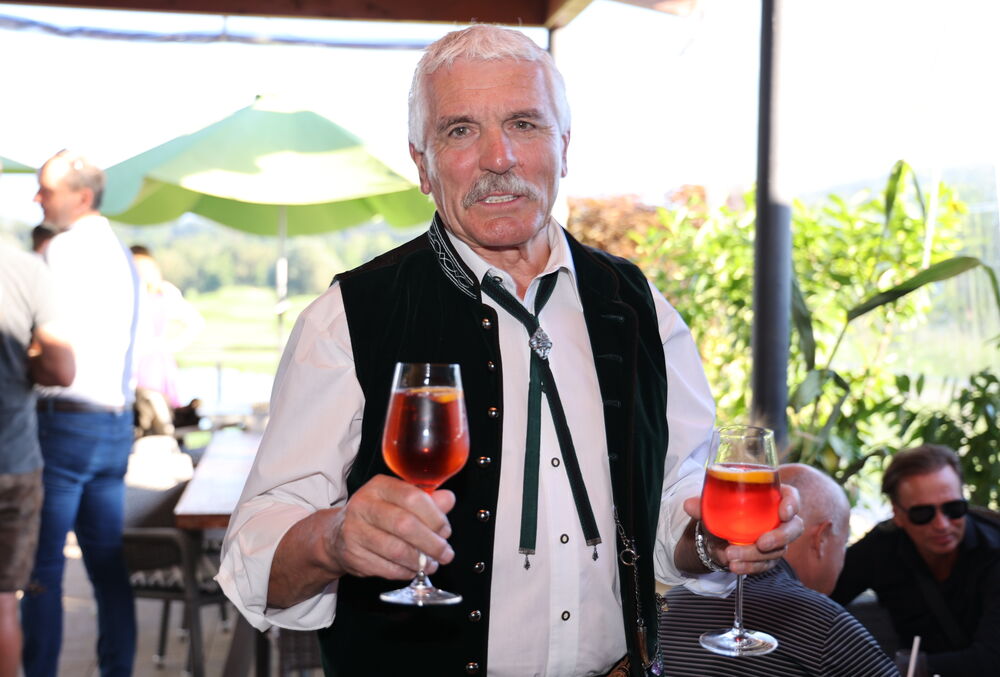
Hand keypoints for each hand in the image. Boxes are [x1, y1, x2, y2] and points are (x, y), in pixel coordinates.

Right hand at [325, 474, 455, 580]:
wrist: (336, 535)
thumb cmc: (376, 515)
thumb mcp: (398, 500)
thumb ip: (426, 500)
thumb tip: (448, 499)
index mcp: (379, 486)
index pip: (412, 497)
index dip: (434, 516)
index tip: (446, 530)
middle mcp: (363, 505)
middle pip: (405, 525)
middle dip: (431, 543)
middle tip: (445, 553)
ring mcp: (355, 531)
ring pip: (396, 550)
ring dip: (420, 561)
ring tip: (432, 564)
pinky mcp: (353, 555)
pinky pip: (386, 568)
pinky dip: (405, 571)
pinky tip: (414, 569)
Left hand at [683, 484, 802, 574]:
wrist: (718, 534)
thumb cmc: (723, 513)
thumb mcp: (714, 507)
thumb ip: (704, 505)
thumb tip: (689, 505)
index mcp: (771, 498)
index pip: (791, 496)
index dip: (792, 503)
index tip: (783, 512)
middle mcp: (780, 519)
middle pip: (794, 527)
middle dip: (780, 537)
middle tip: (761, 543)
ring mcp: (777, 540)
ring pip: (778, 550)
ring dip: (754, 555)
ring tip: (731, 555)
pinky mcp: (769, 557)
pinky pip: (765, 565)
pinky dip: (749, 567)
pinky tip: (734, 566)